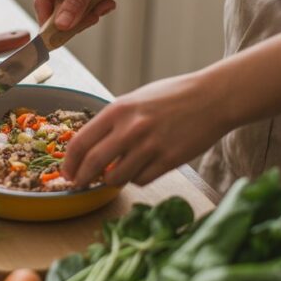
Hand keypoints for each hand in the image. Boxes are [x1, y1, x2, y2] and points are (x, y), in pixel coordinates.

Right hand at [34, 0, 138, 30]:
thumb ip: (78, 0)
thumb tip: (62, 25)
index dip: (48, 21)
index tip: (57, 39)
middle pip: (58, 5)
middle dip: (76, 15)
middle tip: (93, 19)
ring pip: (73, 5)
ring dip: (90, 9)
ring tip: (107, 4)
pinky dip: (97, 3)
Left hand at [63, 71, 229, 188]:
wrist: (213, 98)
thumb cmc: (173, 96)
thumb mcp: (136, 100)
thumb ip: (114, 122)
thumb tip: (91, 147)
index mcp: (118, 110)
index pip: (80, 142)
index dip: (69, 162)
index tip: (68, 171)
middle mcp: (131, 128)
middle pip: (93, 165)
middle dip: (82, 179)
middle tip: (80, 184)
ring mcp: (150, 146)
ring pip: (116, 178)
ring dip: (112, 180)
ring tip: (117, 173)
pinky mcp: (168, 161)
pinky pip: (142, 180)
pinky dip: (137, 179)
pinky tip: (143, 168)